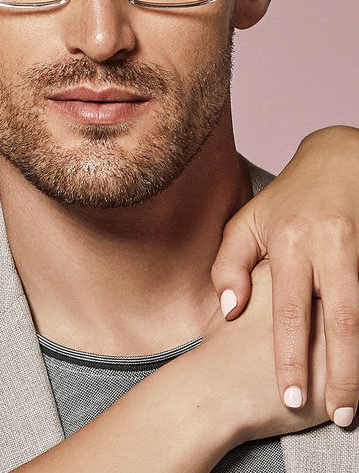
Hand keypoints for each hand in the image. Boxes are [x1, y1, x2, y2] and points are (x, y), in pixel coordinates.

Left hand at [211, 126, 358, 426]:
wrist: (340, 159)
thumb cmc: (287, 201)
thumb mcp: (247, 224)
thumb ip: (230, 265)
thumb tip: (229, 309)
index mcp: (290, 243)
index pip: (290, 311)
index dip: (290, 356)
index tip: (288, 396)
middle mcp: (329, 247)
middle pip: (341, 322)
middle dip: (341, 374)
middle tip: (338, 416)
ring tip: (357, 402)